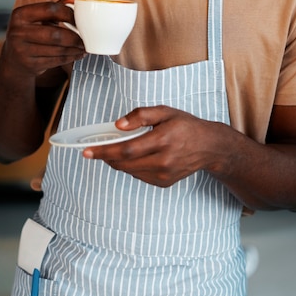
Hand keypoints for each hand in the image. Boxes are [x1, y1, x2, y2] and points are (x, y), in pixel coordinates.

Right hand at [1, 0, 85, 78]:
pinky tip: (77, 54)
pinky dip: (70, 58)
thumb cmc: (30, 35)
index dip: (68, 14)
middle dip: (75, 37)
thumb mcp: (37, 19)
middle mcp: (18, 32)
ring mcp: (22, 50)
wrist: (13, 61)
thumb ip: (56, 7)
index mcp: (20, 15)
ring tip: (83, 47)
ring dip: (75, 49)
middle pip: (55, 34)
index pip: (50, 9)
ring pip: (57, 50)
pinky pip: (56, 61)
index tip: (79, 19)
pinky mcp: (29, 64)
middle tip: (85, 39)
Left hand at [83, 105, 222, 186]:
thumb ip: (141, 115)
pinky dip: (131, 166)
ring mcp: (164, 175)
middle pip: (124, 163)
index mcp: (163, 140)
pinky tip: (137, 156)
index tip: (87, 151)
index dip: (104, 151)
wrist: (209, 147)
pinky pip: (139, 175)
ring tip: (118, 148)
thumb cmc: (186, 126)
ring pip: (130, 170)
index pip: (126, 149)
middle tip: (94, 149)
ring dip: (118, 161)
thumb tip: (118, 125)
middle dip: (106, 157)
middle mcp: (163, 161)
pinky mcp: (164, 183)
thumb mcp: (165, 112)